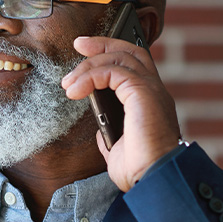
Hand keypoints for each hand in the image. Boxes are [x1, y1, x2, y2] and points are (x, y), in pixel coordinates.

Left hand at [61, 36, 180, 191]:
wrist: (153, 178)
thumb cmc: (140, 169)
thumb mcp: (119, 148)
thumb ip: (111, 131)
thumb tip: (101, 126)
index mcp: (151, 102)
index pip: (134, 66)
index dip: (111, 54)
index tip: (86, 53)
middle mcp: (154, 92)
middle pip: (130, 51)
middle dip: (103, 43)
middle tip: (78, 45)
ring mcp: (151, 90)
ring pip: (120, 58)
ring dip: (89, 66)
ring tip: (68, 83)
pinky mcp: (142, 93)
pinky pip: (113, 72)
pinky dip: (90, 77)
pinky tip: (76, 91)